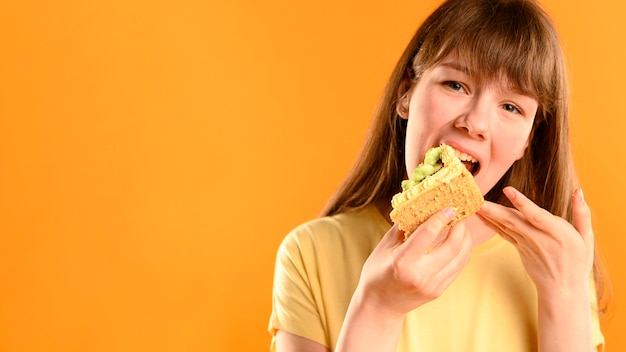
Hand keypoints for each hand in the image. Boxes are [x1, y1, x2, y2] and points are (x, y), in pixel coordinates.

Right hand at [356, 207, 472, 318]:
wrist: (379, 306)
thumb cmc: (377, 273)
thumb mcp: (384, 247)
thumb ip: (403, 227)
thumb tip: (418, 205)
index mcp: (403, 261)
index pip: (428, 233)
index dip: (441, 217)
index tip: (449, 206)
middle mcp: (420, 274)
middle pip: (452, 245)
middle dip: (460, 226)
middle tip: (459, 214)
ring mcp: (432, 285)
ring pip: (461, 257)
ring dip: (465, 238)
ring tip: (461, 226)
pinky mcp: (439, 291)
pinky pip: (458, 268)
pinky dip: (461, 252)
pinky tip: (458, 242)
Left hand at [477, 186, 593, 297]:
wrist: (562, 288)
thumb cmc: (577, 261)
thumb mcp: (586, 238)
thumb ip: (582, 214)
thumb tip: (579, 191)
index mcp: (558, 233)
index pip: (536, 216)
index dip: (522, 203)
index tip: (507, 190)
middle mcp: (539, 238)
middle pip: (514, 221)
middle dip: (494, 209)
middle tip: (478, 199)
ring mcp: (526, 244)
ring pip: (506, 226)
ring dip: (489, 214)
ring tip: (474, 203)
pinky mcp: (519, 247)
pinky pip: (503, 233)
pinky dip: (491, 223)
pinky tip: (480, 215)